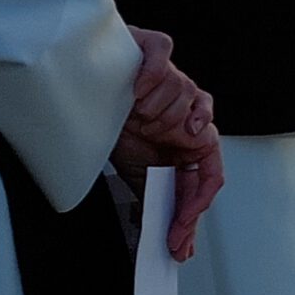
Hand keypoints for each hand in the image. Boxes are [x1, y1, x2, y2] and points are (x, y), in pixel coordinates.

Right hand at [115, 27, 224, 256]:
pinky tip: (139, 91)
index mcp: (191, 142)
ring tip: (136, 118)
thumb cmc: (116, 132)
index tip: (178, 239)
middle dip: (185, 182)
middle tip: (165, 210)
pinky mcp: (153, 49)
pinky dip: (153, 72)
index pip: (209, 176)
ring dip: (157, 115)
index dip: (195, 209)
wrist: (84, 96)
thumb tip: (176, 244)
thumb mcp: (138, 174)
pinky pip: (164, 54)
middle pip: (208, 139)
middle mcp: (190, 112)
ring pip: (188, 96)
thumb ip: (159, 202)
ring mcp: (175, 80)